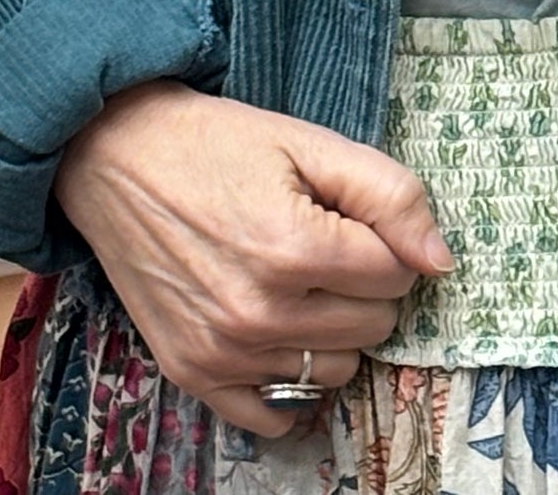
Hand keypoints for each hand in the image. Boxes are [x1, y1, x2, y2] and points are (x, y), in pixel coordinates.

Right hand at [52, 77, 454, 439]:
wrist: (116, 157)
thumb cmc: (217, 144)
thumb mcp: (309, 143)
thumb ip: (388, 195)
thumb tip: (441, 261)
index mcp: (294, 248)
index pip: (396, 275)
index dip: (385, 240)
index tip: (350, 218)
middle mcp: (259, 313)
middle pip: (372, 326)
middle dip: (365, 285)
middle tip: (325, 244)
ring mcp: (224, 352)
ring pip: (333, 370)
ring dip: (332, 330)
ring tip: (297, 281)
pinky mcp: (193, 372)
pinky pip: (275, 414)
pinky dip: (288, 380)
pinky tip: (276, 331)